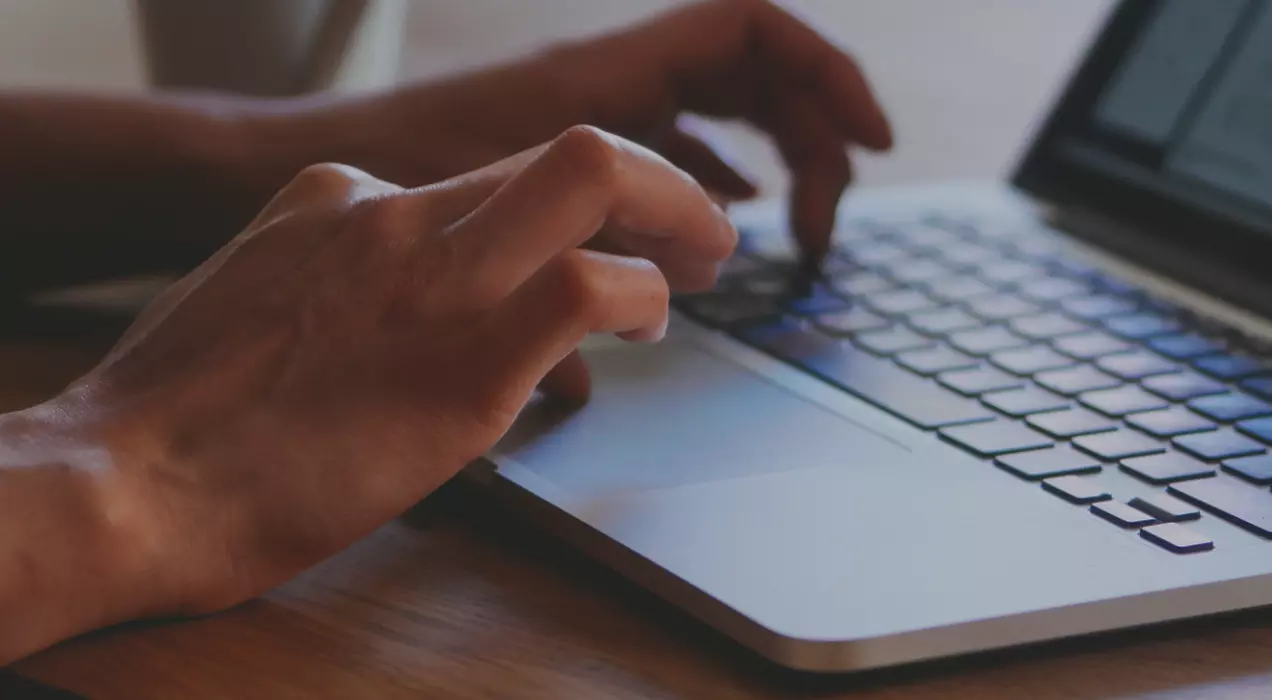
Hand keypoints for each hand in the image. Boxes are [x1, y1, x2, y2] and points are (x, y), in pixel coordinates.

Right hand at [41, 126, 731, 627]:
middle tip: (703, 232)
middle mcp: (393, 215)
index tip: (603, 241)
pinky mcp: (464, 362)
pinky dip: (643, 300)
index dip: (567, 211)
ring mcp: (432, 280)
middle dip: (659, 184)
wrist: (122, 485)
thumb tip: (422, 327)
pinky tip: (647, 330)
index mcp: (340, 200)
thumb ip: (351, 292)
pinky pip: (591, 288)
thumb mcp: (267, 306)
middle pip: (566, 152)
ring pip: (597, 177)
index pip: (493, 177)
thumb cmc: (181, 428)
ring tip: (708, 264)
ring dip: (679, 216)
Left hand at [283, 0, 890, 264]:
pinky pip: (646, 144)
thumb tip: (625, 347)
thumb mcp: (473, 262)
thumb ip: (563, 306)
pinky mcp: (539, 146)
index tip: (873, 144)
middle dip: (808, 137)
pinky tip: (688, 244)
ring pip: (699, 110)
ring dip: (754, 164)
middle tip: (828, 221)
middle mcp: (586, 84)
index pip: (750, 30)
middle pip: (745, 73)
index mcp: (590, 87)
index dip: (827, 76)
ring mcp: (565, 111)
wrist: (237, 188)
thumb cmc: (350, 210)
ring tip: (773, 243)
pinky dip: (689, 183)